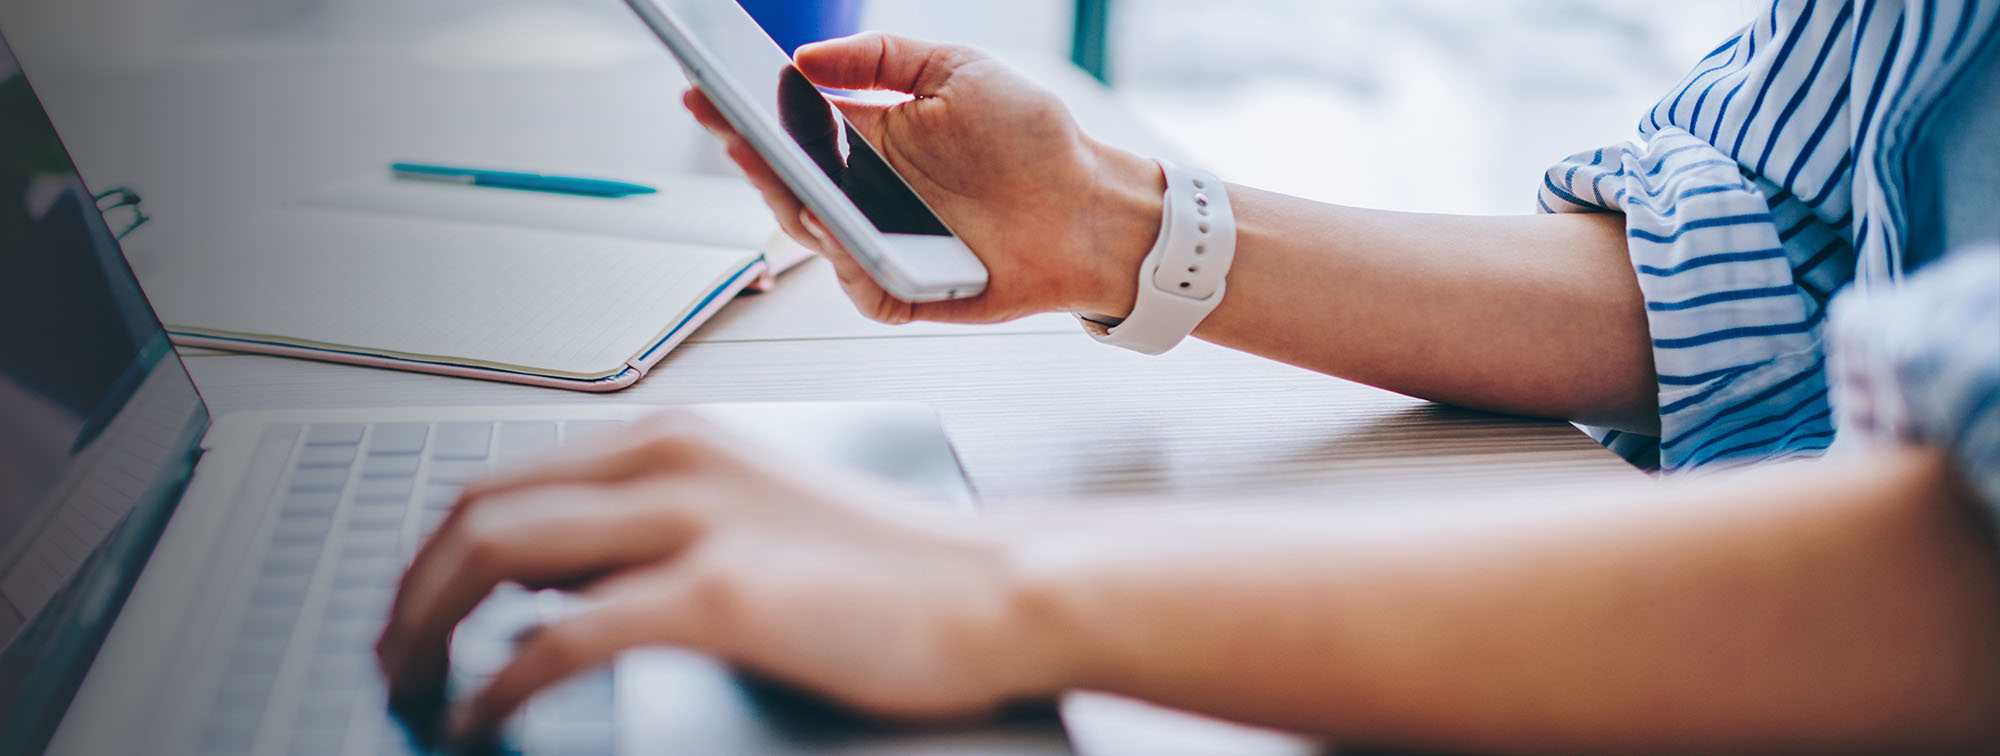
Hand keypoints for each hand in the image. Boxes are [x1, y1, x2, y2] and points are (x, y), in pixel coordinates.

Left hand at [373, 412, 1061, 740]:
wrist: (1000, 587)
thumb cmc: (897, 567)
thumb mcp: (760, 516)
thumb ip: (662, 530)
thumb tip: (559, 582)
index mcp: (679, 439)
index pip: (510, 478)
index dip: (439, 549)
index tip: (417, 609)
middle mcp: (671, 460)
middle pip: (482, 508)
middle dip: (412, 588)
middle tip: (392, 657)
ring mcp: (693, 521)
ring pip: (498, 554)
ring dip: (429, 626)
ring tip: (412, 688)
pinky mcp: (718, 593)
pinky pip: (562, 635)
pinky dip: (500, 679)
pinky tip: (484, 713)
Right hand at [683, 33, 1165, 323]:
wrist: (1092, 206)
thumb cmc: (1034, 140)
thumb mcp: (958, 71)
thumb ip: (881, 57)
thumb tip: (806, 59)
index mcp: (872, 138)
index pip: (792, 125)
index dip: (746, 110)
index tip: (707, 87)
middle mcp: (871, 193)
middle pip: (789, 182)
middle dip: (753, 157)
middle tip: (730, 129)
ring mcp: (886, 243)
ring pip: (817, 235)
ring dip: (794, 206)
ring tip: (778, 172)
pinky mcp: (909, 290)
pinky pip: (863, 285)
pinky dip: (850, 265)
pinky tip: (843, 236)